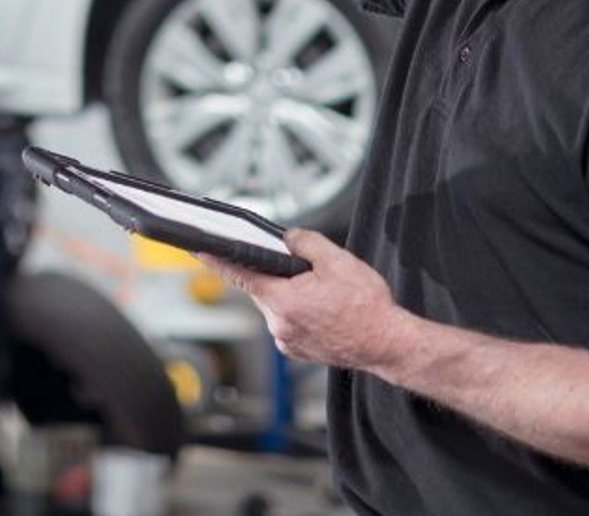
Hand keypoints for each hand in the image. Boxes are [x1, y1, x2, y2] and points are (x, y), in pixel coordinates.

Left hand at [194, 229, 413, 372]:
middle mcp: (279, 324)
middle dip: (276, 274)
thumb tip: (288, 238)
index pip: (239, 274)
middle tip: (305, 272)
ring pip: (276, 305)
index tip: (198, 250)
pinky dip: (298, 312)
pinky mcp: (298, 350)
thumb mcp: (338, 260)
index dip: (216, 260)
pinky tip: (323, 310)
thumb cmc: (367, 308)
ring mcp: (287, 341)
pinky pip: (287, 322)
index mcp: (283, 300)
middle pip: (261, 288)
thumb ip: (305, 242)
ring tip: (323, 294)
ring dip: (290, 295)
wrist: (389, 345)